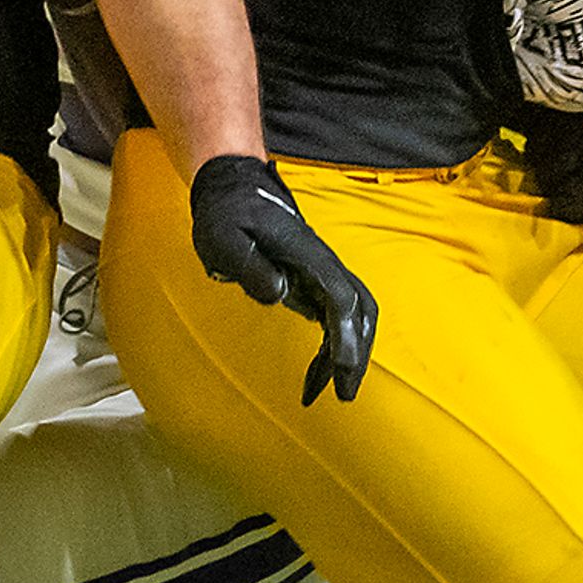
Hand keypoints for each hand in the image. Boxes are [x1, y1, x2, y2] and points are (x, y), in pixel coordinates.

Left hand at [191, 154, 377, 402]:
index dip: (344, 336)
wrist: (233, 187)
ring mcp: (322, 271)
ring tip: (329, 389)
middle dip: (356, 354)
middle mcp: (322, 263)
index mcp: (306, 253)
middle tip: (342, 394)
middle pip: (360, 310)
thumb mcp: (222, 239)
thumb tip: (279, 295)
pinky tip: (319, 369)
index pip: (339, 298)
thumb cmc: (225, 215)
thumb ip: (249, 266)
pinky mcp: (314, 279)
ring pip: (356, 314)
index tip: (340, 370)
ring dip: (350, 352)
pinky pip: (338, 314)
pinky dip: (335, 344)